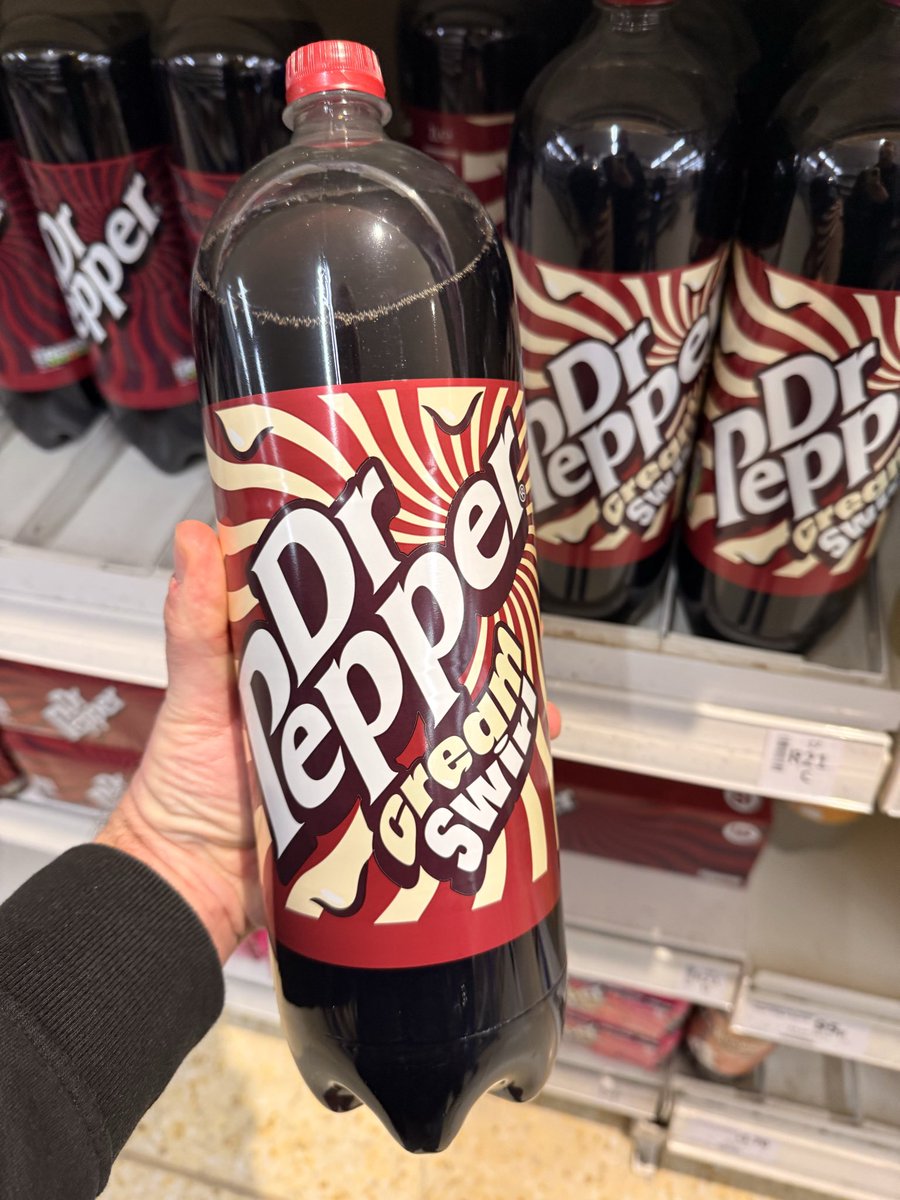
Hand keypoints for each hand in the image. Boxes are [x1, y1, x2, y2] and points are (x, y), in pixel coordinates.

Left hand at [97, 521, 562, 963]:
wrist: (188, 888)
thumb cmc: (180, 789)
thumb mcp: (195, 695)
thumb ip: (195, 626)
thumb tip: (196, 539)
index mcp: (310, 674)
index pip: (373, 620)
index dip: (417, 594)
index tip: (456, 566)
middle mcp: (346, 716)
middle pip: (425, 678)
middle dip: (475, 662)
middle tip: (512, 647)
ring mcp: (368, 767)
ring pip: (443, 736)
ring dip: (489, 725)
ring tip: (529, 715)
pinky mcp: (379, 818)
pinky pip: (436, 798)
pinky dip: (476, 791)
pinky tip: (510, 782)